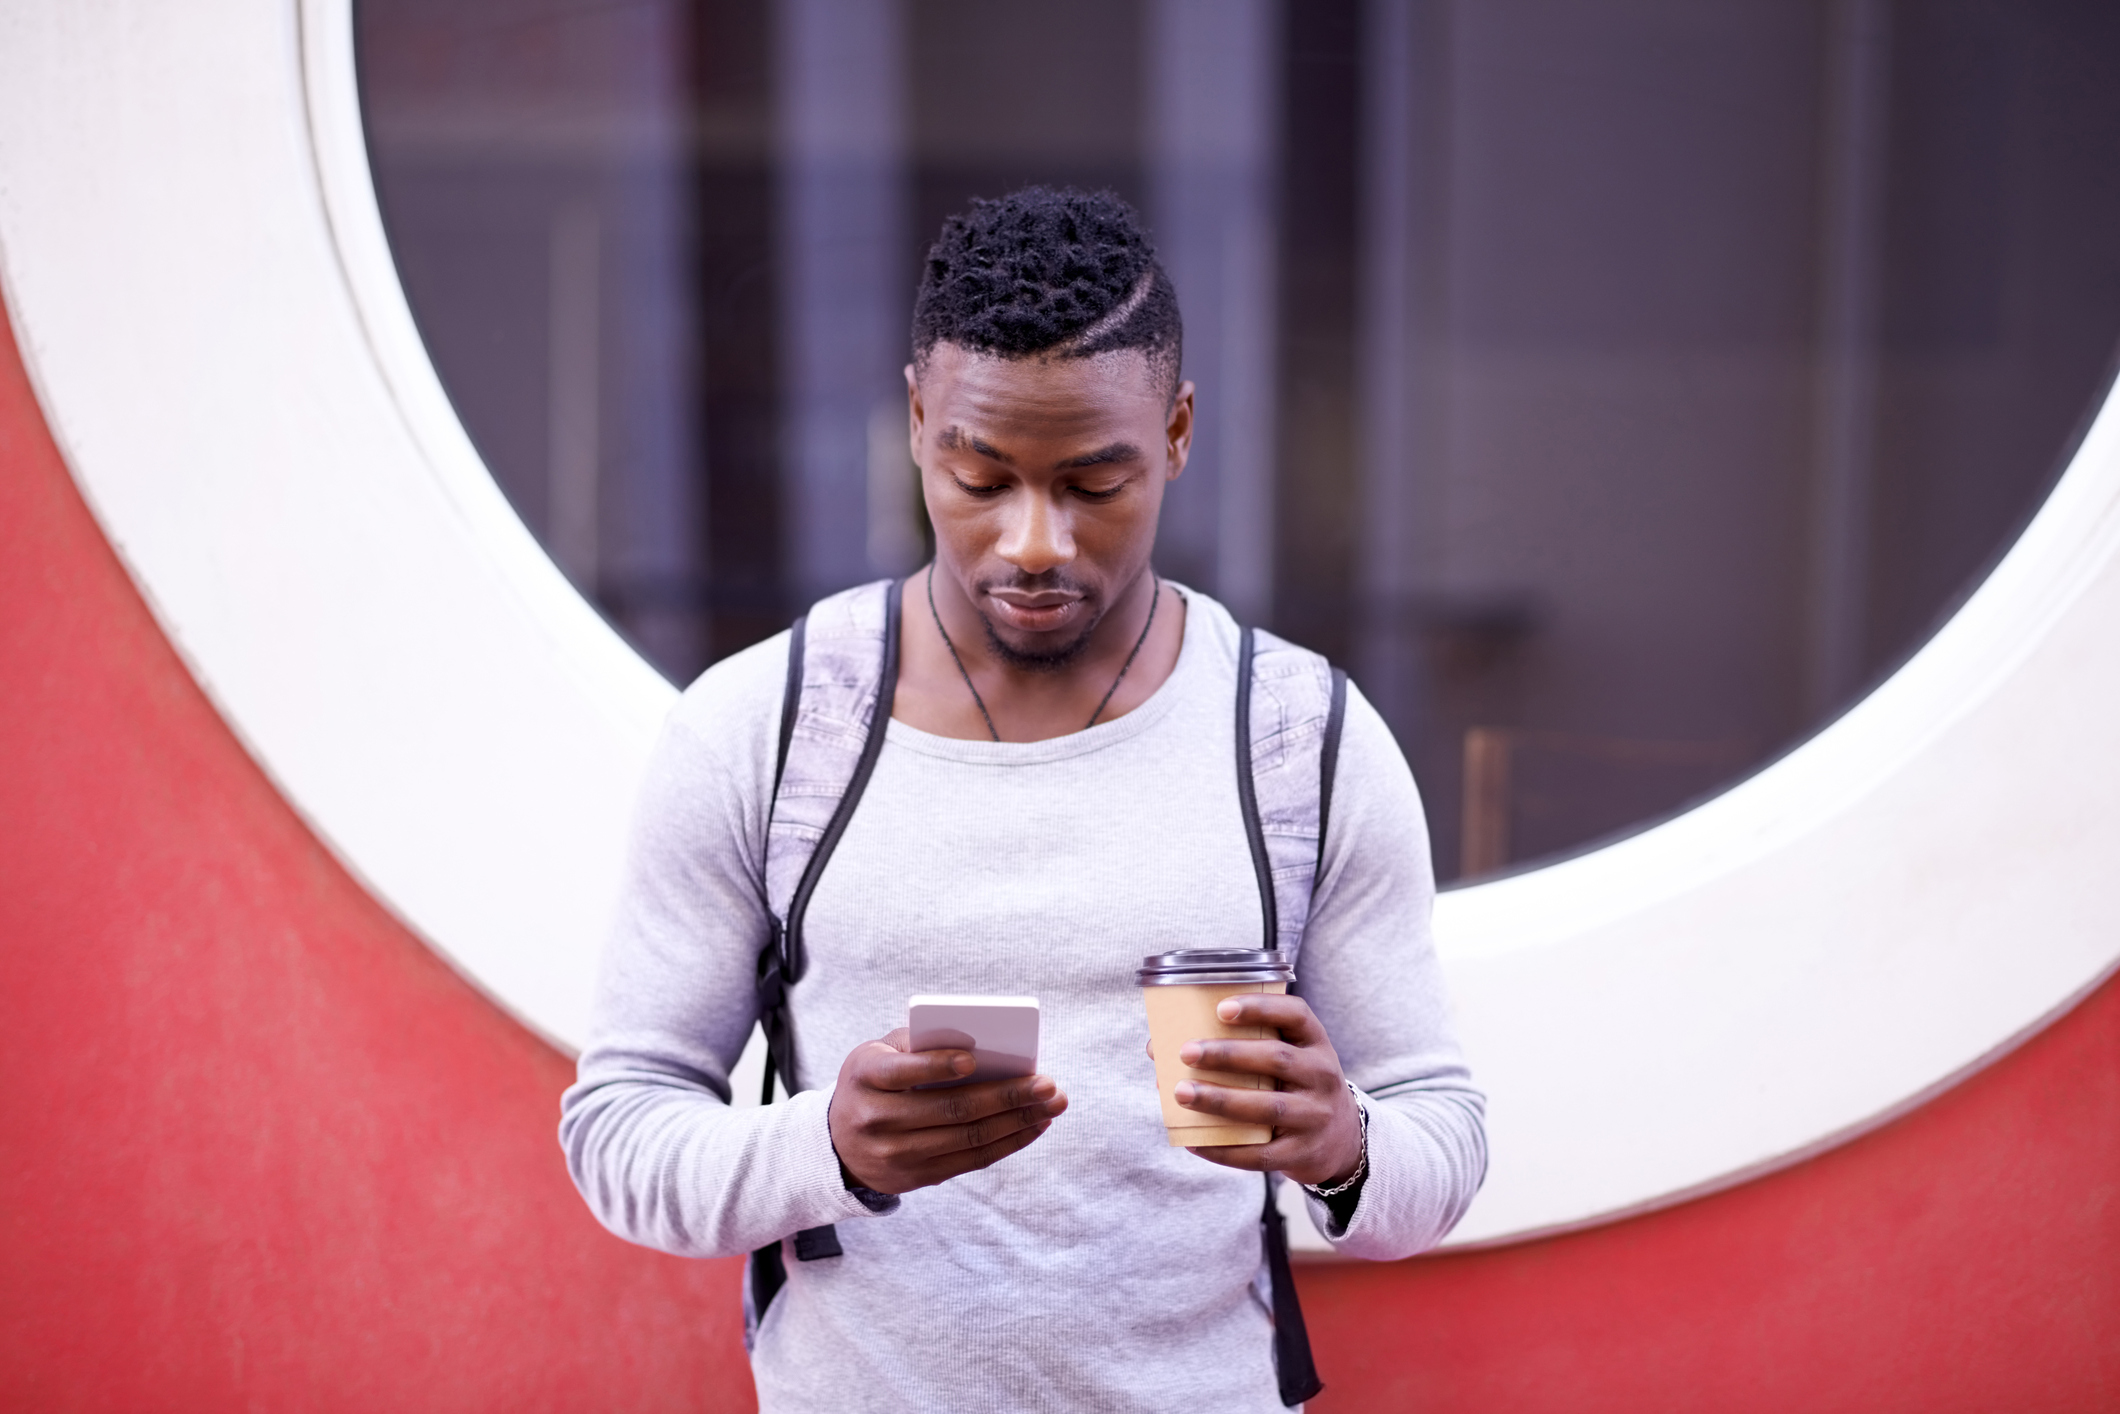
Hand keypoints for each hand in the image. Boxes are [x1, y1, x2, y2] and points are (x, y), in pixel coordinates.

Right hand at [827, 1028, 1068, 1194]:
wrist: (837, 1144)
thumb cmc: (873, 1082)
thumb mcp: (878, 1054)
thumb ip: (918, 1045)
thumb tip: (981, 1048)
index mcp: (865, 1077)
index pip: (902, 1073)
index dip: (936, 1067)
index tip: (973, 1060)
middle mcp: (876, 1120)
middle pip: (951, 1110)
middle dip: (1006, 1096)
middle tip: (1047, 1083)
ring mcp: (896, 1155)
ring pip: (968, 1138)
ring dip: (1017, 1121)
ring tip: (1052, 1104)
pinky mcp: (917, 1178)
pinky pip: (971, 1161)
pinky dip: (1008, 1142)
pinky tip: (1033, 1125)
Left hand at [1170, 994, 1361, 1186]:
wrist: (1341, 1141)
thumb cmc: (1294, 1086)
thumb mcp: (1289, 1058)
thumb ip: (1242, 1047)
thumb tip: (1158, 1048)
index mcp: (1315, 1043)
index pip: (1296, 1015)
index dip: (1260, 1008)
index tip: (1221, 1008)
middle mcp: (1322, 1075)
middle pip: (1277, 1059)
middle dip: (1228, 1055)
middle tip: (1186, 1052)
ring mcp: (1315, 1116)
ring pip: (1268, 1107)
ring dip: (1220, 1100)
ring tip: (1181, 1093)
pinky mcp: (1302, 1152)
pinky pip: (1261, 1154)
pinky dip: (1225, 1150)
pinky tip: (1195, 1142)